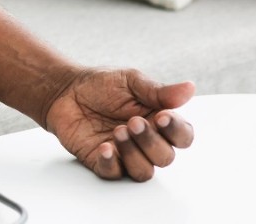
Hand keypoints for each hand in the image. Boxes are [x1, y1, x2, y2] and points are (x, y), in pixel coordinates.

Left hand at [44, 68, 194, 181]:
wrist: (65, 91)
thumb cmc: (101, 85)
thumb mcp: (130, 81)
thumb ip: (158, 91)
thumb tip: (189, 89)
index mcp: (158, 122)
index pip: (182, 136)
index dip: (177, 131)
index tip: (162, 117)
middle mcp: (146, 142)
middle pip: (165, 158)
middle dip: (151, 142)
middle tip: (132, 122)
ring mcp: (125, 155)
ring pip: (144, 171)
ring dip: (134, 154)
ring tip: (117, 131)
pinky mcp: (103, 162)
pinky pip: (114, 174)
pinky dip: (111, 163)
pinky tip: (104, 147)